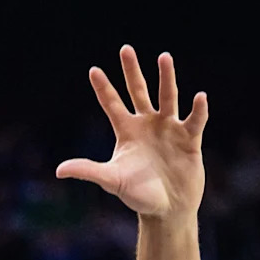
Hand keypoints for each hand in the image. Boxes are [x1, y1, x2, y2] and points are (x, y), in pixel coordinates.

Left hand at [57, 46, 207, 220]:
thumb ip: (88, 171)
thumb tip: (59, 170)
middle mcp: (148, 125)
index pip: (112, 105)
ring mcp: (169, 129)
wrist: (167, 210)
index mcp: (128, 132)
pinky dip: (198, 110)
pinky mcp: (189, 139)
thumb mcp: (111, 180)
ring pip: (168, 97)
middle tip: (125, 49)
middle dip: (132, 71)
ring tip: (164, 57)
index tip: (93, 69)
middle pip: (138, 91)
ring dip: (166, 78)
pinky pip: (195, 120)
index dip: (103, 88)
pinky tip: (200, 97)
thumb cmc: (138, 195)